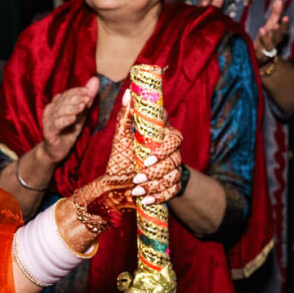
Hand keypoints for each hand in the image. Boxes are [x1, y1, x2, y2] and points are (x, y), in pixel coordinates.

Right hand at [38, 76, 99, 165]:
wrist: (55, 151)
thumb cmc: (68, 131)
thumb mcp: (81, 114)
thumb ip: (87, 99)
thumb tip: (95, 80)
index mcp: (57, 103)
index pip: (67, 93)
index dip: (77, 91)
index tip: (87, 92)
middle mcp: (51, 110)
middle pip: (62, 100)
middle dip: (76, 98)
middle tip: (87, 99)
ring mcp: (48, 121)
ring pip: (59, 111)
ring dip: (72, 108)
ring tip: (83, 107)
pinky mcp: (49, 132)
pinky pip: (56, 124)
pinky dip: (65, 120)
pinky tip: (73, 118)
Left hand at [71, 90, 186, 219]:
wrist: (118, 186)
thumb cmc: (122, 157)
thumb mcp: (122, 138)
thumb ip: (126, 116)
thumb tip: (129, 93)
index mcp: (162, 138)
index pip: (175, 138)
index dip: (164, 149)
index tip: (147, 158)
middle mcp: (171, 153)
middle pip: (175, 161)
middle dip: (155, 171)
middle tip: (136, 178)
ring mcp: (173, 170)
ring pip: (173, 177)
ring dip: (155, 185)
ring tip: (136, 190)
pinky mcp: (172, 186)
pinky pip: (173, 192)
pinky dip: (159, 197)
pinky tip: (146, 199)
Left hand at [254, 0, 289, 57]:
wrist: (257, 60)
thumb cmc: (264, 41)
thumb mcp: (269, 26)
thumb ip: (275, 14)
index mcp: (277, 38)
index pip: (283, 32)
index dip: (284, 26)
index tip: (285, 17)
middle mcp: (273, 45)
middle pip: (278, 40)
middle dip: (277, 32)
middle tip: (276, 25)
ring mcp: (265, 52)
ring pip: (268, 47)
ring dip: (267, 39)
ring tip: (263, 29)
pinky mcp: (256, 58)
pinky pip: (257, 53)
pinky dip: (255, 47)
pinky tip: (253, 40)